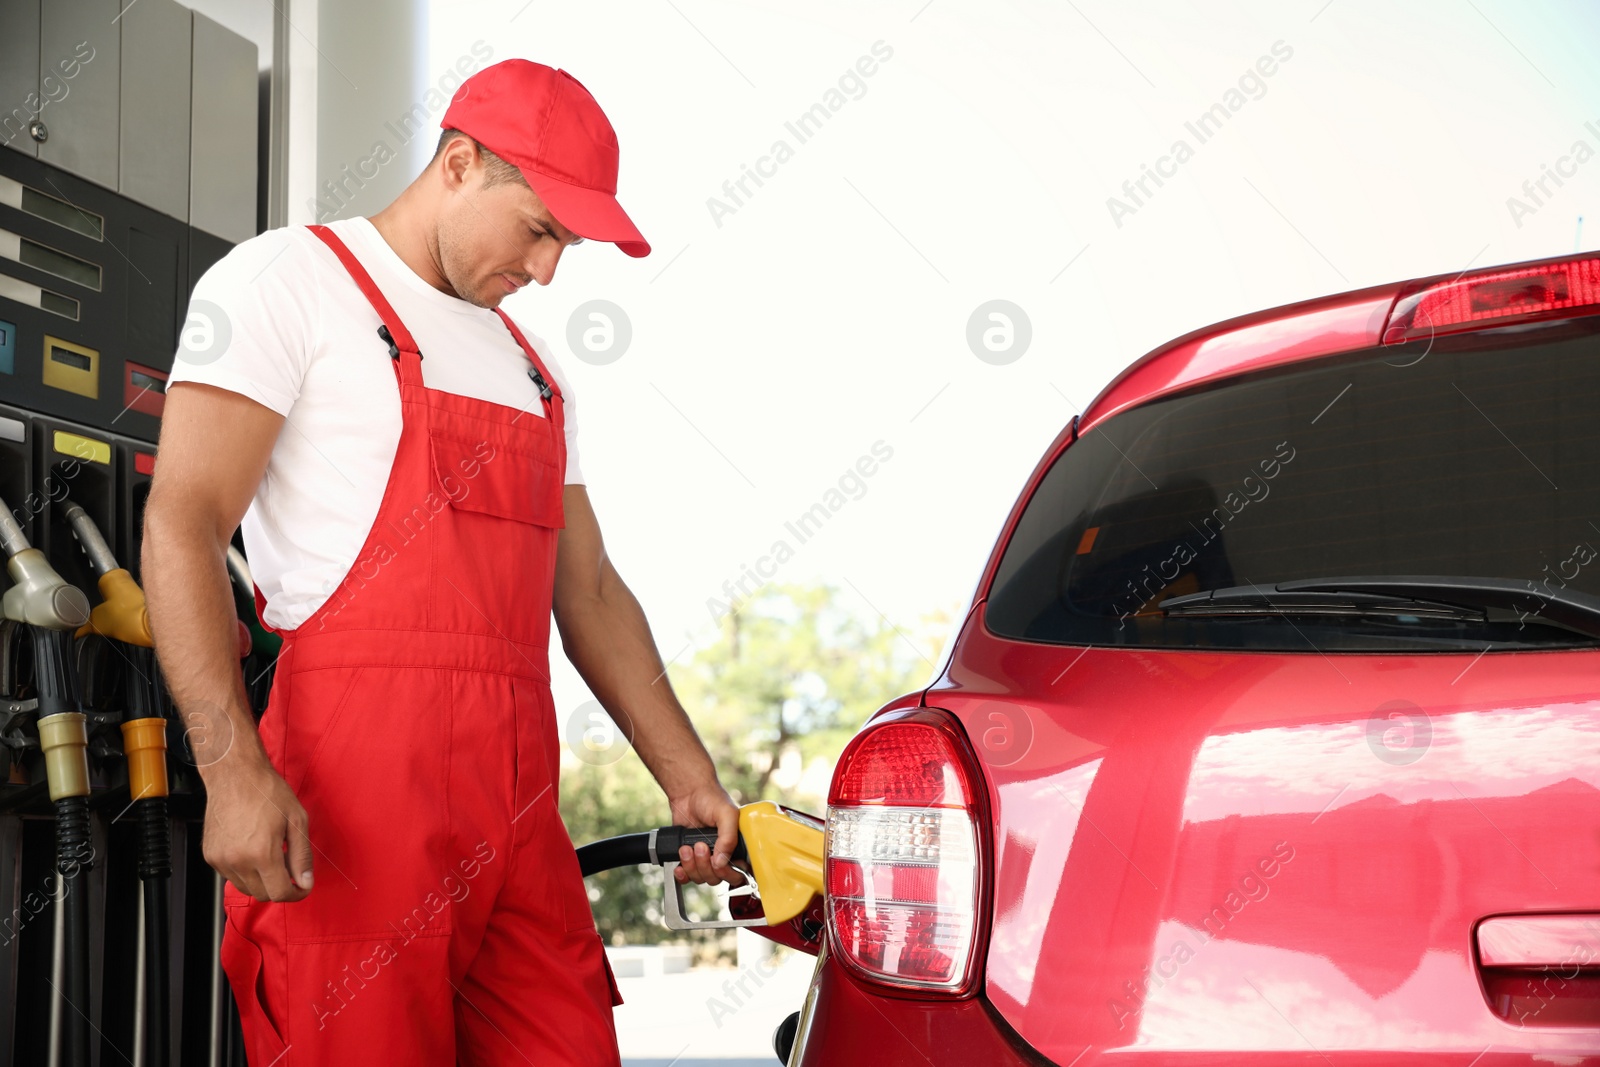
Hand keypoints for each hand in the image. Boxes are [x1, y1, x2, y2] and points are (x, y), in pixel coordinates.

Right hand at [201, 750, 312, 901]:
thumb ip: (302, 856)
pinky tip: (253, 851)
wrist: (235, 775)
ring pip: (246, 888)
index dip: (296, 894)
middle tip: (290, 869)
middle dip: (280, 887)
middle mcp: (238, 861)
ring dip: (262, 881)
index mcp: (261, 853)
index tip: (302, 887)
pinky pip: (231, 876)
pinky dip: (245, 871)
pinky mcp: (210, 856)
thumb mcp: (296, 820)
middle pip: (263, 894)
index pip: (279, 893)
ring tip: (271, 855)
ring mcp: (221, 860)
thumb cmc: (267, 792)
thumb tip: (305, 882)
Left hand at [668, 780, 745, 887]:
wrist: (688, 792)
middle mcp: (723, 855)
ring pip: (701, 878)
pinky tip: (679, 865)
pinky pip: (687, 877)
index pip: (738, 873)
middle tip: (699, 846)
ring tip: (687, 847)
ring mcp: (706, 858)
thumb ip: (729, 838)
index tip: (718, 863)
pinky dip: (682, 874)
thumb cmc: (711, 798)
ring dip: (692, 866)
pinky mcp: (690, 858)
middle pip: (717, 878)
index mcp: (737, 847)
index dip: (728, 873)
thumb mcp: (727, 814)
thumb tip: (722, 862)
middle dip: (705, 866)